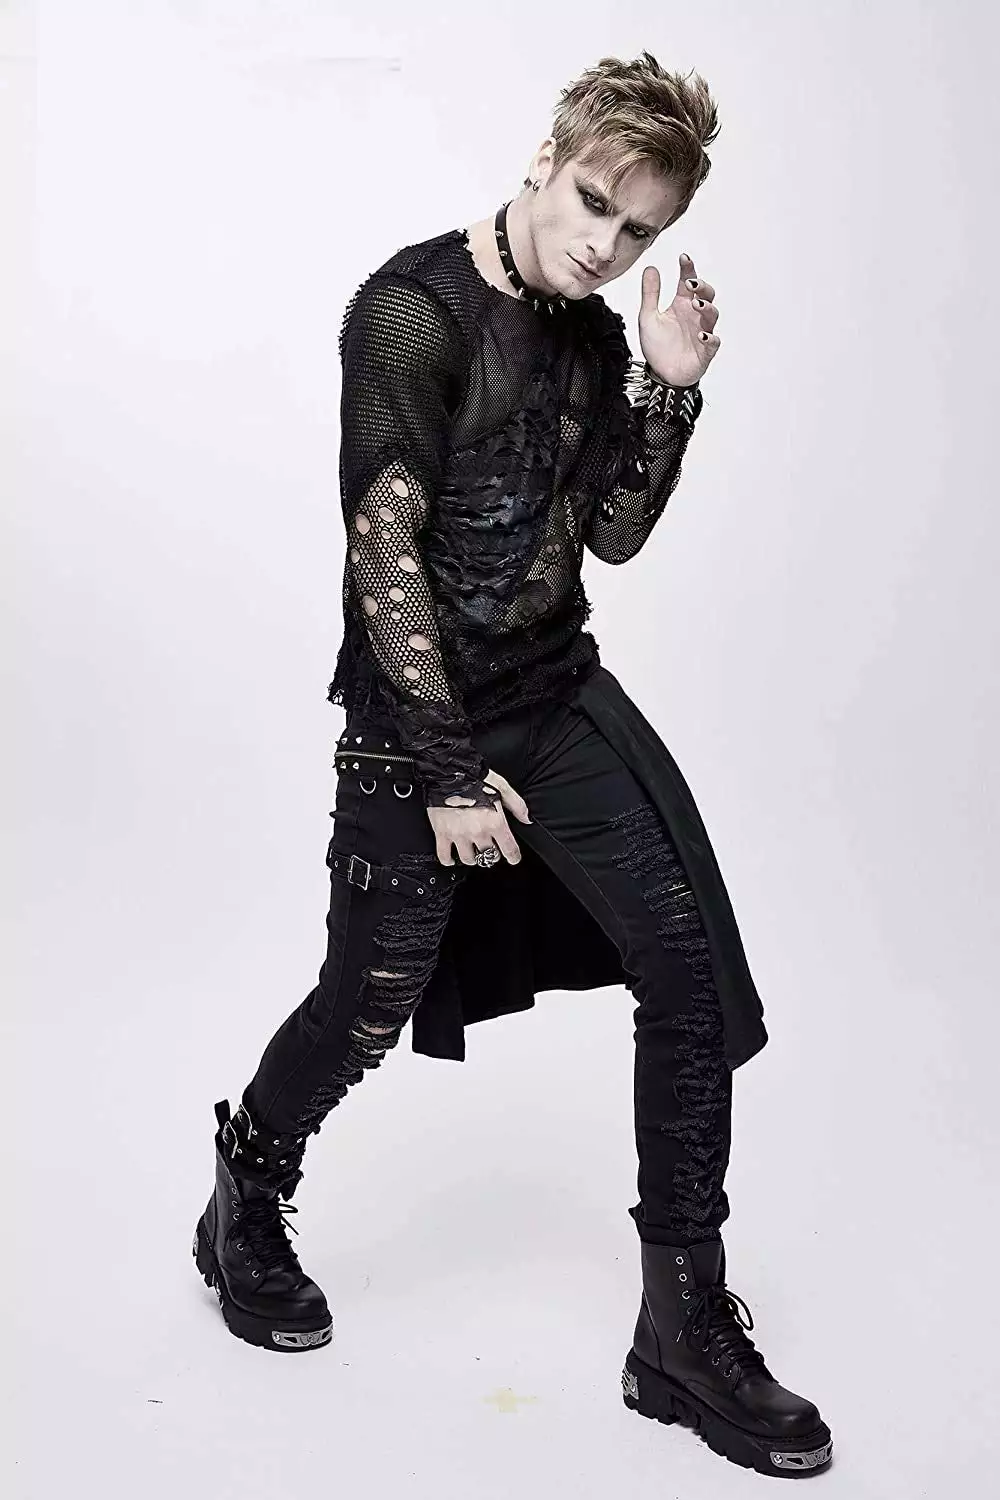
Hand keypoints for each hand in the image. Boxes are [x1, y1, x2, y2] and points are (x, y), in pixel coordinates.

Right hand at [425, 768, 531, 867]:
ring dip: (473, 858)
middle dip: (492, 854)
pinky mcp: (442, 833)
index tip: (513, 857)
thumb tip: (526, 819)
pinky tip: (452, 858)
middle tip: (490, 848)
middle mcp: (478, 832)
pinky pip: (444, 856)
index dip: (513, 857)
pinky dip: (449, 860)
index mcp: (495, 822)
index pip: (509, 850)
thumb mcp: (502, 787)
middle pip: (489, 856)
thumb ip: (517, 805)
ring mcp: (459, 834)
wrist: (448, 771)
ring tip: (473, 852)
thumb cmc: (474, 777)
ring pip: (468, 859)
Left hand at [637, 253, 720, 387]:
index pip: (688, 282)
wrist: (661, 374)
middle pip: (706, 294)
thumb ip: (650, 294)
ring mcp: (701, 332)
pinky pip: (713, 343)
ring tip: (696, 305)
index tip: (684, 258)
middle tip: (691, 283)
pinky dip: (710, 338)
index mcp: (681, 305)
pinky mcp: (705, 351)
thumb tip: (650, 268)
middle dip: (702, 286)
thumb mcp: (648, 317)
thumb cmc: (659, 347)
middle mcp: (694, 316)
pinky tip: (702, 335)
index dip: (688, 269)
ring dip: (706, 308)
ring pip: (712, 315)